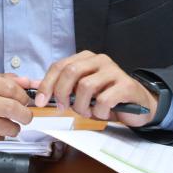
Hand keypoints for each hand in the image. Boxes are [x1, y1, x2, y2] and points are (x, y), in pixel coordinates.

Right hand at [0, 68, 32, 140]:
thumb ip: (5, 80)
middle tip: (26, 116)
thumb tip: (27, 83)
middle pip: (9, 108)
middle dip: (24, 115)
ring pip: (3, 127)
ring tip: (12, 125)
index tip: (26, 101)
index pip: (11, 89)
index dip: (23, 97)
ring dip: (13, 128)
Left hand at [28, 51, 157, 126]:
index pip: (59, 66)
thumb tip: (33, 86)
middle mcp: (99, 60)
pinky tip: (103, 113)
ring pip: (86, 87)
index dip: (47, 84)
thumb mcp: (81, 91)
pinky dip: (99, 112)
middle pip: (70, 72)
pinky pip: (104, 100)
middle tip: (64, 108)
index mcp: (85, 58)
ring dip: (82, 106)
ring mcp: (114, 71)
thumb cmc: (107, 97)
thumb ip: (59, 86)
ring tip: (88, 112)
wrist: (139, 103)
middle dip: (62, 93)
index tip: (40, 102)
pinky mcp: (126, 85)